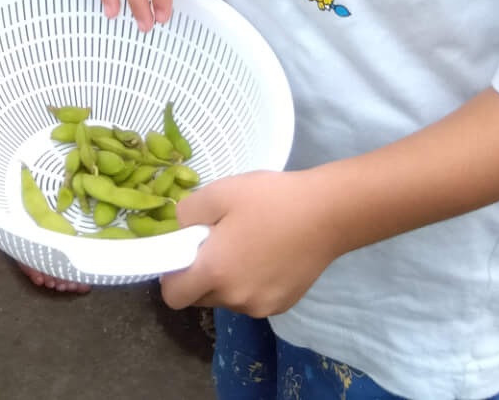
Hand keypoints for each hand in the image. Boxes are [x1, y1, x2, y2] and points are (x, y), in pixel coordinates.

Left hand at [160, 170, 346, 315]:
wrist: (327, 213)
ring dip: (226, 279)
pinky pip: (252, 298)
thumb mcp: (219, 192)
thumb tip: (179, 229)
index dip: (171, 275)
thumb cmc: (271, 199)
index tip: (183, 253)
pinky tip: (267, 255)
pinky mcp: (282, 305)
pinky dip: (250, 283)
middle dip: (199, 275)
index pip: (173, 296)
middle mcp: (235, 298)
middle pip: (199, 298)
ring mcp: (260, 306)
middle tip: (217, 241)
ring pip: (227, 298)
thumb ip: (187, 213)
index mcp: (214, 272)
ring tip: (247, 243)